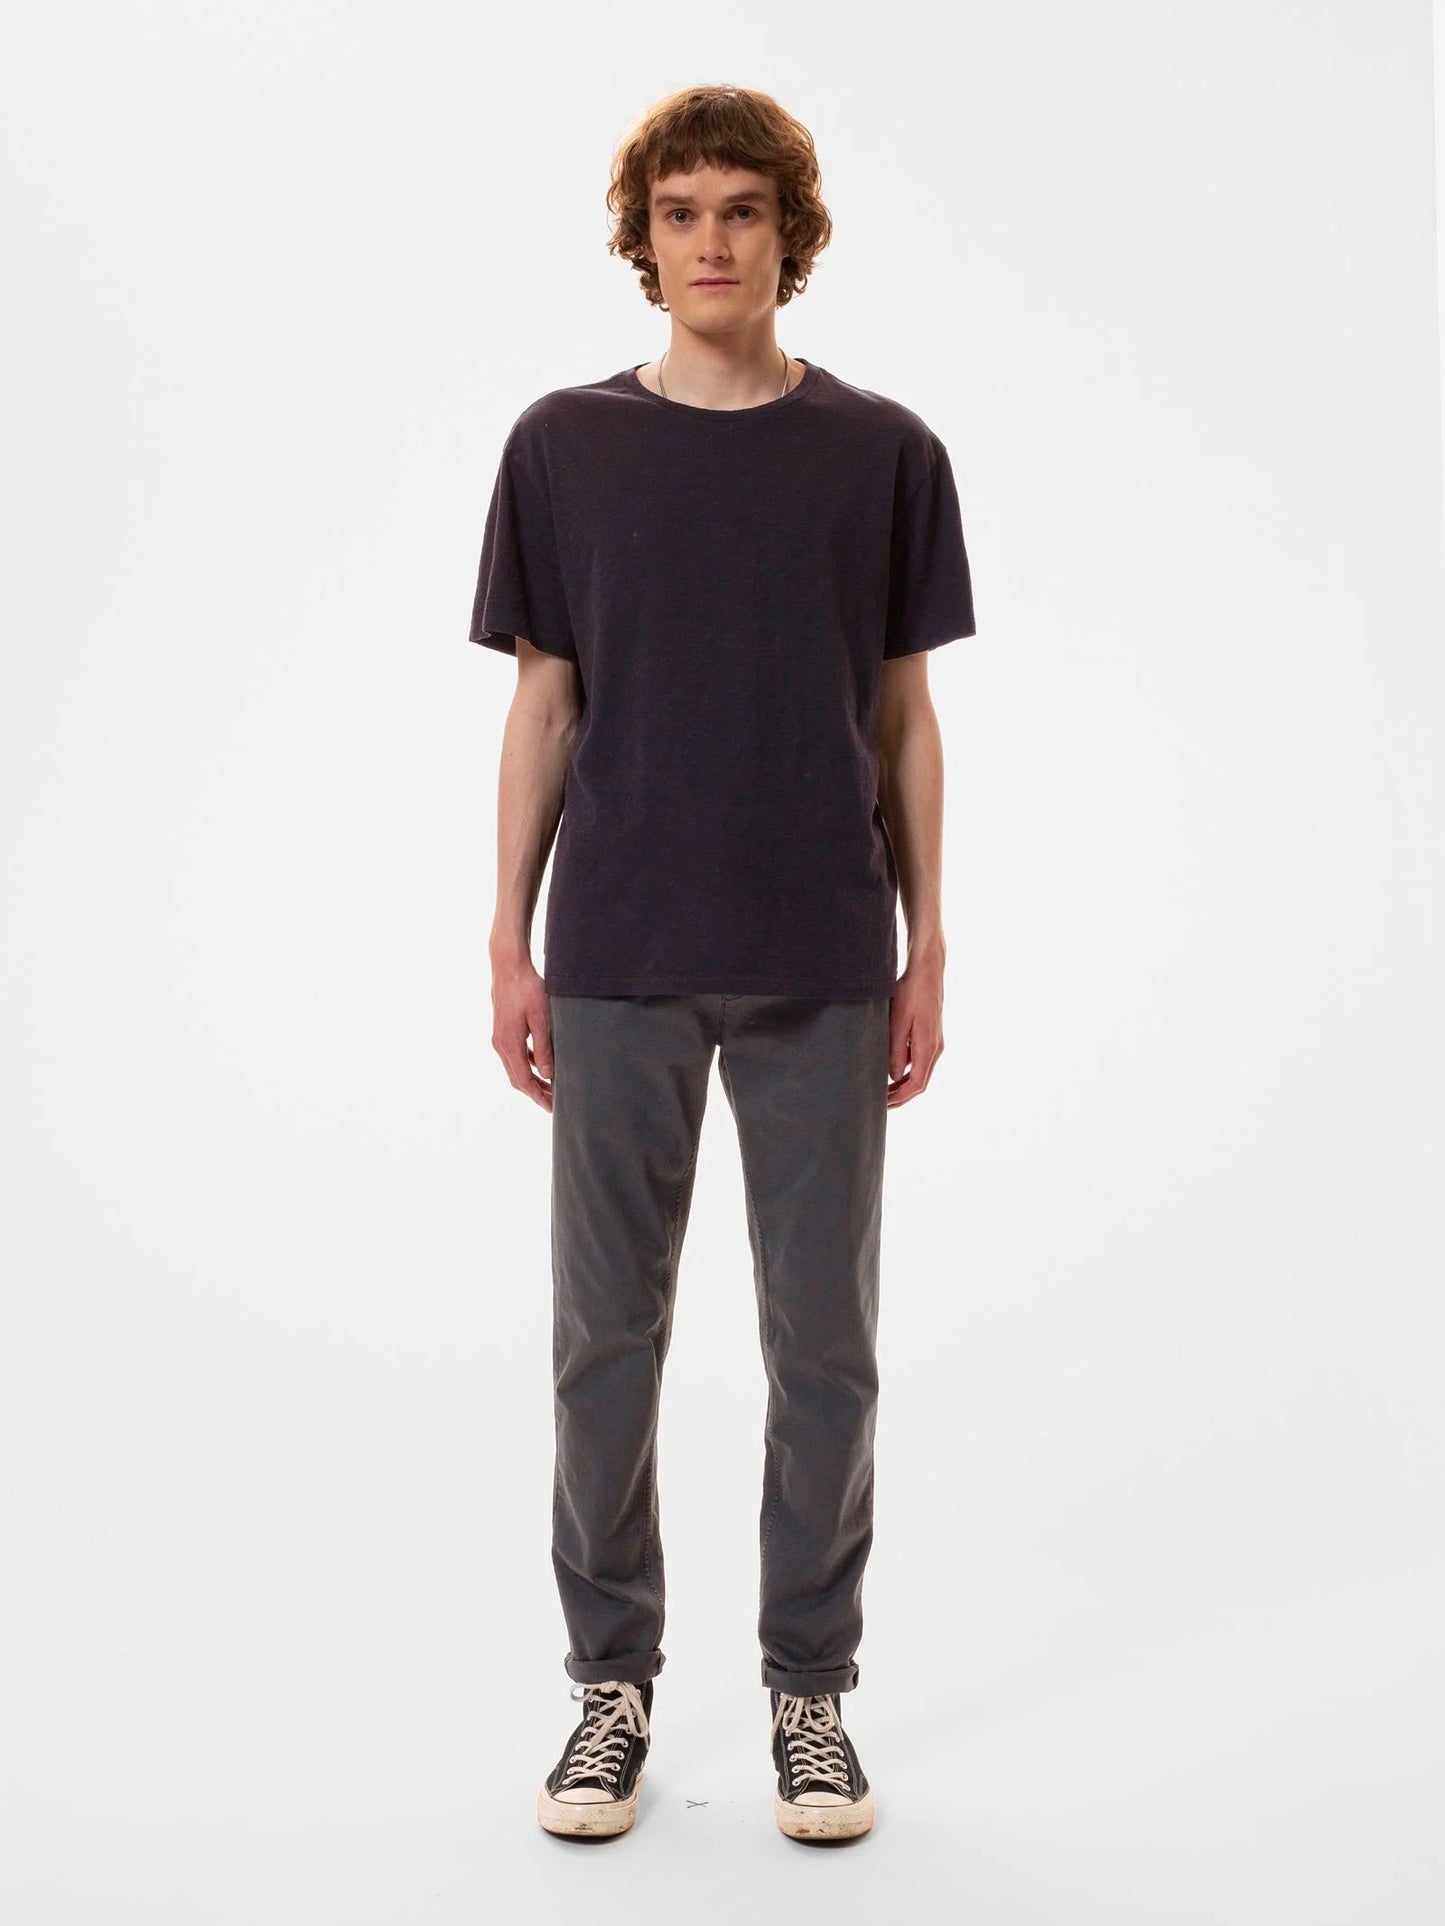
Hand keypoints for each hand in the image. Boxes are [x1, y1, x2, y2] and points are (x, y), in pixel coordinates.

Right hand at [491, 958, 554, 1112]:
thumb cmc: (527, 989)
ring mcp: (499, 1037)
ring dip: (532, 1079)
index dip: (537, 1096)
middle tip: (554, 1102)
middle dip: (535, 1092)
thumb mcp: (541, 1019)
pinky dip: (528, 1065)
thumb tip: (547, 1074)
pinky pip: (515, 1055)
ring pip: (516, 1068)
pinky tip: (541, 1065)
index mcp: (509, 1044)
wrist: (508, 967)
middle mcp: (500, 1044)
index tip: (551, 1107)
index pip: (523, 1080)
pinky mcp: (503, 1030)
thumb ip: (544, 1048)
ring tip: (550, 1087)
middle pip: (517, 1078)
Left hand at [887, 957, 943, 1107]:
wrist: (927, 970)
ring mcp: (935, 1042)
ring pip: (920, 1072)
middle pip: (920, 1082)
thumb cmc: (911, 992)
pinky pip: (919, 1061)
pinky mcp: (930, 1035)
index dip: (900, 1098)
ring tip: (883, 1091)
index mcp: (928, 1047)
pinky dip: (906, 1071)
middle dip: (901, 1096)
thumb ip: (896, 1050)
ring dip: (902, 1084)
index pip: (916, 1083)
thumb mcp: (898, 1021)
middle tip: (880, 1103)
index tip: (883, 1104)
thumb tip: (893, 1076)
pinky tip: (891, 1070)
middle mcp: (935, 1048)